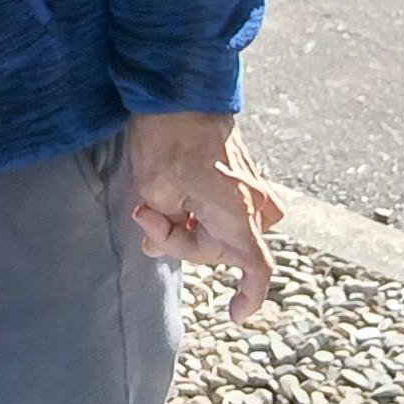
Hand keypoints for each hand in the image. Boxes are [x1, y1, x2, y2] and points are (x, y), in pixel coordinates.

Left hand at [124, 113, 284, 323]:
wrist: (180, 88)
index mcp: (235, 213)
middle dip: (184, 242)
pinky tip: (177, 196)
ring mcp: (252, 184)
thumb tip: (158, 243)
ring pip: (231, 228)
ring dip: (198, 228)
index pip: (256, 268)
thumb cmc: (167, 138)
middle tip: (146, 216)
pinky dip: (206, 211)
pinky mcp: (243, 170)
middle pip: (226, 248)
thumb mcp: (156, 190)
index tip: (235, 315)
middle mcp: (253, 201)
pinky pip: (233, 206)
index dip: (249, 296)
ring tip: (159, 207)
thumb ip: (164, 227)